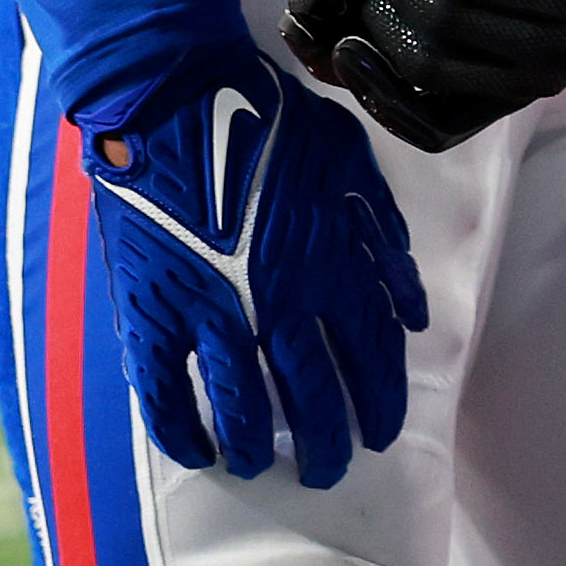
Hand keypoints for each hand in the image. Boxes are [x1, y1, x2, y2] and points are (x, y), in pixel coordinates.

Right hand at [83, 49, 423, 485]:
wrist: (174, 97)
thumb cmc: (271, 123)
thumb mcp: (352, 168)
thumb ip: (385, 244)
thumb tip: (412, 313)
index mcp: (332, 266)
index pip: (370, 358)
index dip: (378, 403)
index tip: (381, 435)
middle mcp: (278, 300)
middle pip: (312, 395)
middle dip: (327, 442)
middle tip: (329, 467)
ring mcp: (212, 311)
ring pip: (242, 405)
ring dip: (257, 446)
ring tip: (265, 467)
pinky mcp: (153, 311)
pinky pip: (166, 393)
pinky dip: (183, 431)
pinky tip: (198, 453)